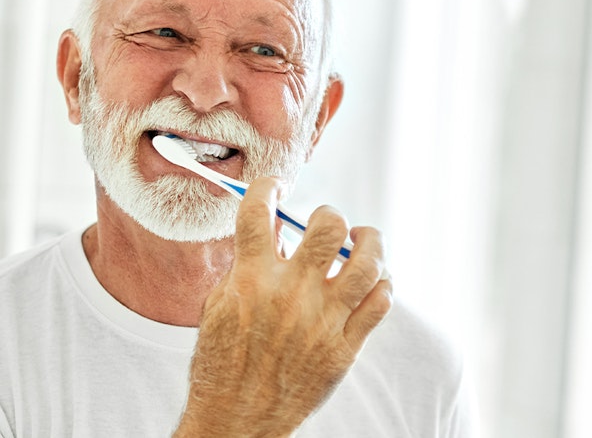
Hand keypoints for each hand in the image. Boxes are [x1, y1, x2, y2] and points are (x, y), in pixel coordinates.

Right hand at [175, 177, 391, 436]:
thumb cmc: (221, 362)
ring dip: (368, 240)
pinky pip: (380, 302)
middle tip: (325, 222)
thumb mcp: (220, 305)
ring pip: (367, 261)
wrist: (236, 418)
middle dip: (328, 214)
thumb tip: (274, 232)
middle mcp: (291, 294)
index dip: (266, 186)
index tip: (273, 186)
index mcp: (251, 280)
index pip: (259, 211)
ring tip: (361, 238)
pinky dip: (381, 283)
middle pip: (328, 227)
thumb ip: (245, 265)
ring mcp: (323, 321)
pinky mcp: (345, 348)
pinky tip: (371, 279)